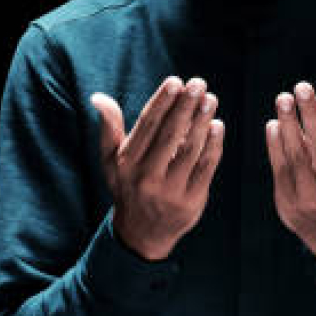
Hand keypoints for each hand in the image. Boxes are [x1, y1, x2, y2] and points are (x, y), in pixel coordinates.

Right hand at [90, 76, 224, 260]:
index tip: (175, 82)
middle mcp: (146, 178)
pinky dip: (213, 145)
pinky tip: (217, 126)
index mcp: (126, 164)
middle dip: (185, 106)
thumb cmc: (128, 187)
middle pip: (169, 135)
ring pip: (190, 150)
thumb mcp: (111, 161)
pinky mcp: (191, 202)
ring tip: (210, 99)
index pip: (146, 126)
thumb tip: (99, 98)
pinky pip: (205, 168)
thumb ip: (108, 128)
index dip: (162, 102)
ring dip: (202, 121)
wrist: (142, 234)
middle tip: (198, 83)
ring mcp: (170, 192)